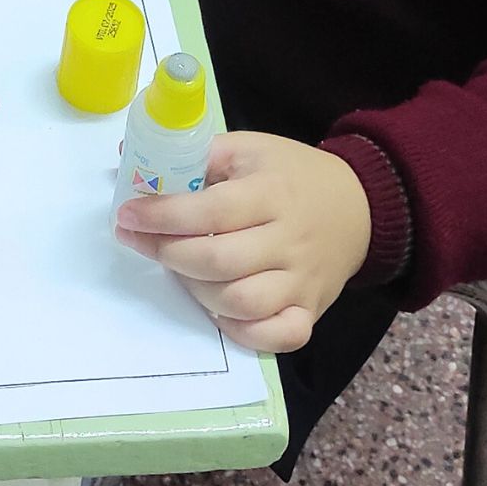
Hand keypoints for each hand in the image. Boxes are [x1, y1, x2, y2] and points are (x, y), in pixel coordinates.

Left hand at [115, 133, 372, 352]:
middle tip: (142, 241)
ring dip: (198, 291)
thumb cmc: (291, 174)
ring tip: (181, 269)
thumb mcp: (248, 148)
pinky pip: (279, 337)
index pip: (211, 211)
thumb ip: (196, 156)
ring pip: (243, 303)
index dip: (163, 216)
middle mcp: (289, 240)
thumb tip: (132, 160)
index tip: (127, 215)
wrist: (359, 206)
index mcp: (272, 192)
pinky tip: (220, 310)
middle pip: (220, 262)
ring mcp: (302, 281)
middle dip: (169, 254)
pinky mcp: (311, 310)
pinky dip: (244, 331)